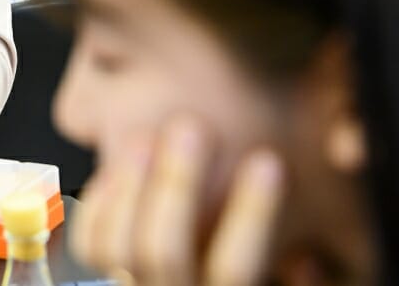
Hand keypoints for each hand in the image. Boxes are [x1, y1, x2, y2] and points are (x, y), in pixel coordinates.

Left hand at [71, 120, 283, 285]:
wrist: (185, 261)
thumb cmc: (239, 261)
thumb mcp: (288, 271)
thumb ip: (312, 272)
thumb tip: (302, 263)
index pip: (236, 269)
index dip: (254, 215)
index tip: (268, 160)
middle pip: (163, 251)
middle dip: (176, 184)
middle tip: (192, 126)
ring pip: (117, 247)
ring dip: (131, 186)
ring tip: (149, 137)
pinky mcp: (90, 278)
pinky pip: (87, 246)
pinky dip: (100, 205)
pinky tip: (120, 167)